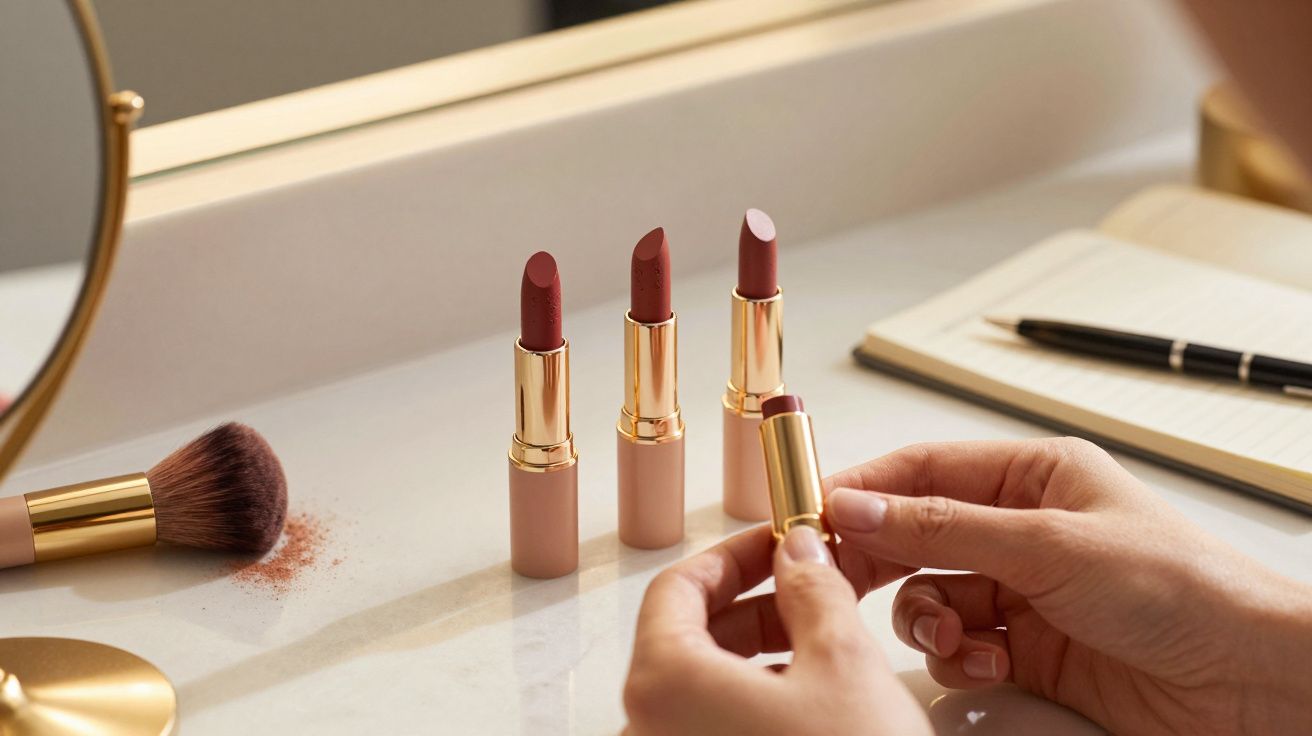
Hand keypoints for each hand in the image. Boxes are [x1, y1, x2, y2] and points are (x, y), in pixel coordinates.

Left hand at [623, 524, 929, 735]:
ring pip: (703, 688)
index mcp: (662, 683)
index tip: (778, 543)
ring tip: (823, 643)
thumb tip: (800, 553)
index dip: (734, 555)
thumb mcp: (843, 662)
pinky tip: (811, 704)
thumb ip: (812, 590)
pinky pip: (713, 730)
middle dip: (753, 604)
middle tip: (809, 586)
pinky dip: (754, 703)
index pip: (676, 587)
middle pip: (686, 638)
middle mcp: (647, 730)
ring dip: (759, 654)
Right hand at [825, 438, 1311, 735]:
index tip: (810, 515)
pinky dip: (958, 656)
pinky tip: (991, 664)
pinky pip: (956, 644)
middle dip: (878, 561)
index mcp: (1032, 475)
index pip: (921, 470)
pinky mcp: (1026, 647)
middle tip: (834, 584)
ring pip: (927, 595)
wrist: (1247, 681)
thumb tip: (858, 506)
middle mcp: (1019, 527)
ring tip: (955, 636)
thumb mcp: (1048, 545)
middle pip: (914, 534)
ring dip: (926, 619)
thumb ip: (941, 527)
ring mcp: (1020, 589)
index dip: (862, 489)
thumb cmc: (1182, 590)